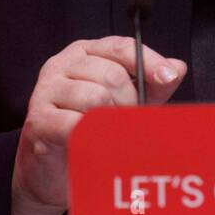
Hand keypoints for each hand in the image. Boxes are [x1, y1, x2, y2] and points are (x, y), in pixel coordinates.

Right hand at [12, 36, 187, 212]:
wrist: (53, 168)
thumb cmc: (91, 129)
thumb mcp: (126, 103)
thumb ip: (151, 85)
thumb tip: (177, 68)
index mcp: (86, 53)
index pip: (121, 46)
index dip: (148, 61)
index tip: (169, 78)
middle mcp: (63, 64)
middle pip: (111, 74)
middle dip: (130, 102)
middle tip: (131, 122)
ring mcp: (46, 90)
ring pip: (94, 97)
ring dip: (111, 121)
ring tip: (112, 134)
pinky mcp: (37, 120)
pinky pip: (74, 123)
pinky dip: (92, 135)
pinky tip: (96, 142)